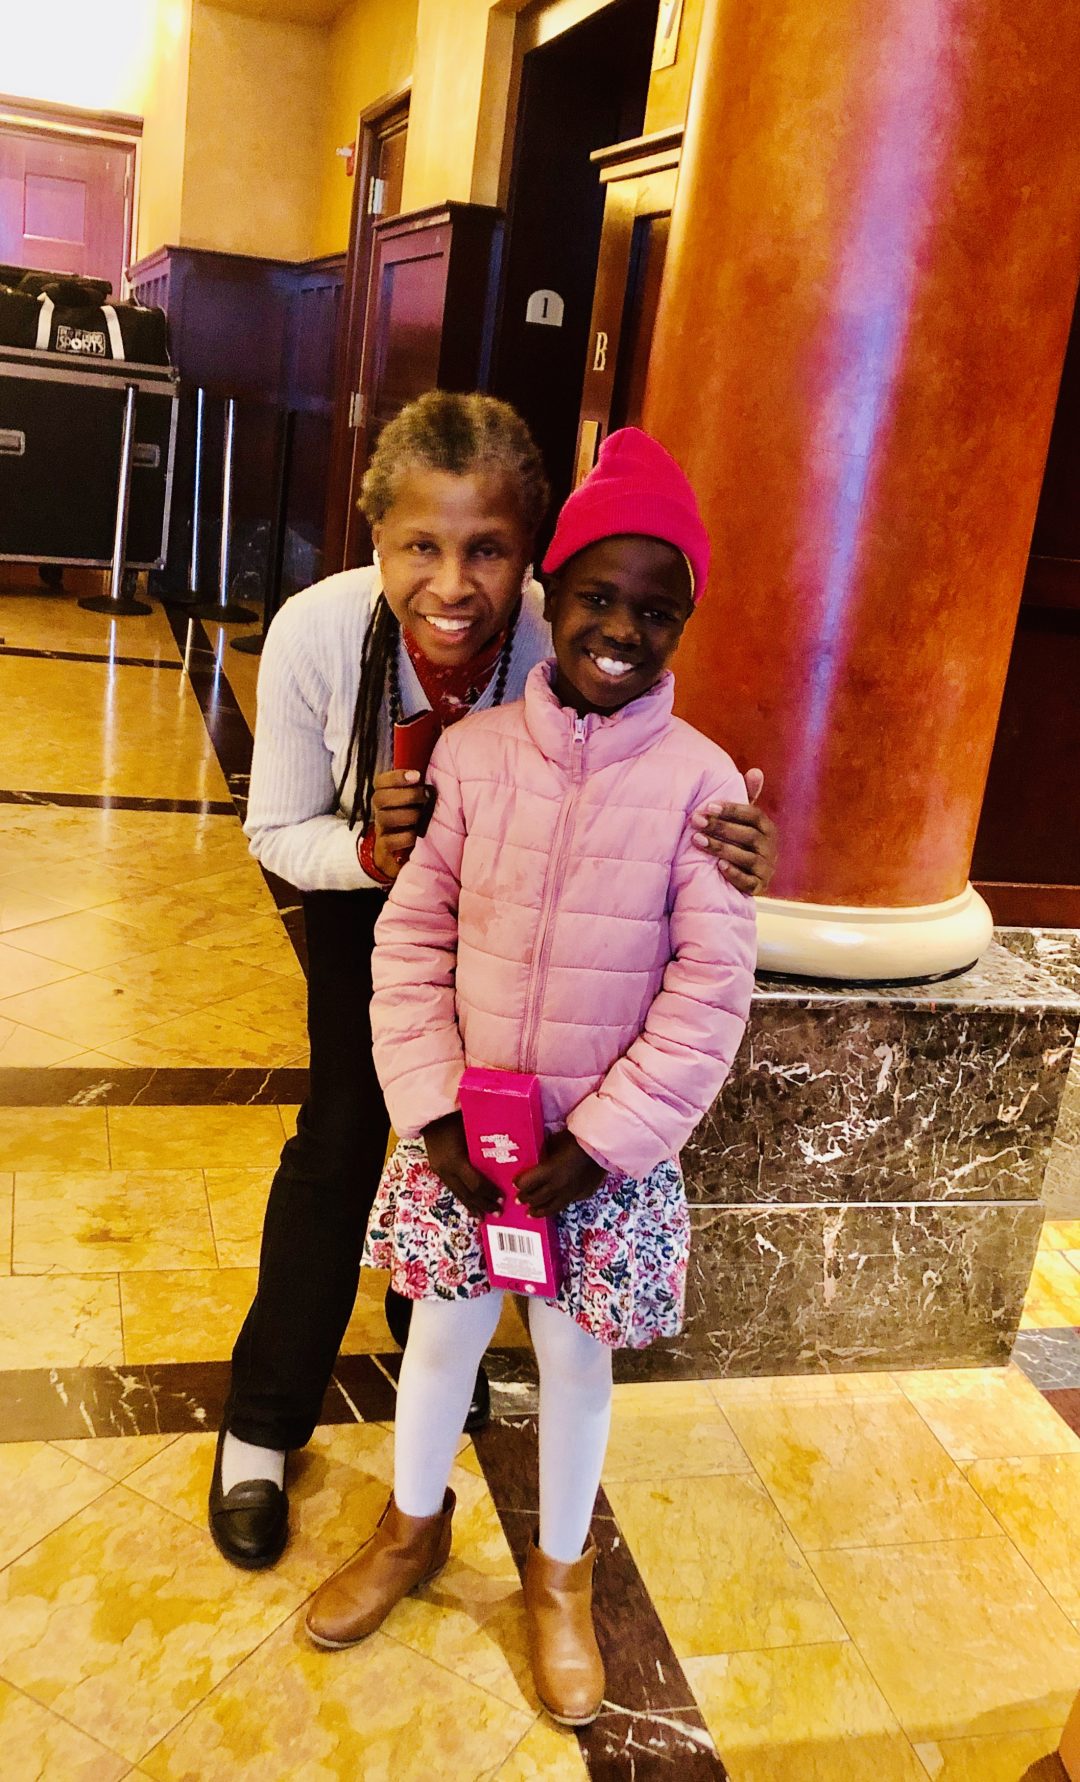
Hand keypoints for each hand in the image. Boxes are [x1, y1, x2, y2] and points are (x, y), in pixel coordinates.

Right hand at [371, 768, 431, 879]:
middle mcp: (380, 813)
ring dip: (407, 815)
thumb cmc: (416, 825)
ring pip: (384, 818)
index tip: (417, 775)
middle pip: (379, 798)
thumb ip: (421, 790)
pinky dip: (405, 836)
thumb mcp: (418, 806)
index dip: (396, 777)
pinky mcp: (384, 850)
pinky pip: (389, 841)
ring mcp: (381, 831)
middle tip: (425, 796)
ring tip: (422, 816)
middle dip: (405, 795)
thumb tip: (440, 772)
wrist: (404, 858)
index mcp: (386, 798)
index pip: (380, 782)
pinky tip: (417, 835)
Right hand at [423, 1111, 500, 1217]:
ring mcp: (439, 1170)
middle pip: (467, 1194)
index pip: (476, 1184)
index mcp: (456, 1160)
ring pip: (458, 1194)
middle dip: (483, 1204)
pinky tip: (469, 1205)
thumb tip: (510, 1152)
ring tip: (483, 1217)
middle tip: (498, 1213)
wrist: (429, 1111)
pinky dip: (463, 1198)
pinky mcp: (436, 1169)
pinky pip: (452, 1188)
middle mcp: (446, 1169)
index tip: (503, 1198)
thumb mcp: (473, 1126)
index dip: (489, 1193)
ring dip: (472, 1205)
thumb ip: (487, 1142)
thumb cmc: (455, 1115)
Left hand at [515, 1130, 604, 1218]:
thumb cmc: (576, 1140)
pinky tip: (554, 1205)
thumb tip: (539, 1157)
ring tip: (530, 1213)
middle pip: (536, 1198)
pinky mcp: (583, 1195)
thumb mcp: (555, 1141)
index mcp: (548, 1171)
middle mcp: (557, 1186)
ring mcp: (571, 1193)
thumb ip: (545, 1152)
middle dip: (525, 1198)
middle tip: (519, 1199)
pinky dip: (557, 1204)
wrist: (603, 1147)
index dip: (519, 1184)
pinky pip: (567, 1203)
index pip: (526, 1183)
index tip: (516, 1183)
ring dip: (538, 1211)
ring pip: (551, 1208)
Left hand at [691, 767, 777, 894]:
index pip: (753, 815)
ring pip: (746, 858)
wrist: (747, 877)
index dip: (732, 810)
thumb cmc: (741, 841)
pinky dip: (735, 874)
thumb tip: (756, 771)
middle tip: (696, 820)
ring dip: (721, 848)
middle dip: (720, 827)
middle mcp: (771, 848)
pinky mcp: (759, 887)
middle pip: (748, 836)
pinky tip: (719, 867)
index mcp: (767, 828)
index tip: (708, 806)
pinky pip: (749, 882)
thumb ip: (747, 797)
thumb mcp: (744, 821)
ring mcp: (766, 868)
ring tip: (697, 840)